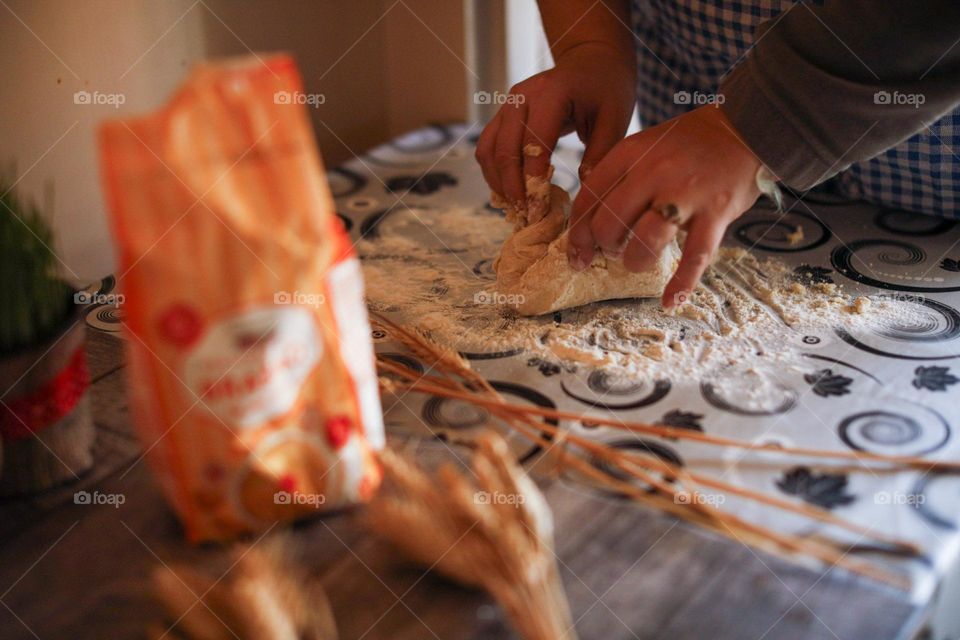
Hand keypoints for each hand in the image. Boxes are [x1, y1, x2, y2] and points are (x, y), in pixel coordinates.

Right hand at [475, 42, 634, 216]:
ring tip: (516, 208)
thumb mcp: (614, 119)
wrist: (590, 60)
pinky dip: (494, 173)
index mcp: (551, 94)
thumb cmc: (606, 89)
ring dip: (498, 183)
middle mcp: (521, 97)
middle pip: (504, 150)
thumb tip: (585, 196)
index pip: (534, 144)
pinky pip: (488, 147)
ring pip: (488, 150)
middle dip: (512, 188)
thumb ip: (599, 155)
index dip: (533, 181)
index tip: (539, 211)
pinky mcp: (502, 115)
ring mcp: (508, 104)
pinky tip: (509, 193)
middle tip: (526, 216)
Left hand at [566, 105, 763, 307]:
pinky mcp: (716, 213)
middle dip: (605, 248)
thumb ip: (620, 177)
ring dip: (634, 262)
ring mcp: (686, 193)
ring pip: (644, 243)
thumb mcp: (646, 145)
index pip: (589, 198)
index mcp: (631, 153)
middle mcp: (654, 172)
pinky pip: (694, 257)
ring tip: (638, 261)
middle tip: (614, 251)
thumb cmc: (690, 143)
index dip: (578, 232)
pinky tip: (670, 301)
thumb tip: (592, 222)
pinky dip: (681, 284)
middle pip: (609, 224)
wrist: (745, 128)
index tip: (578, 253)